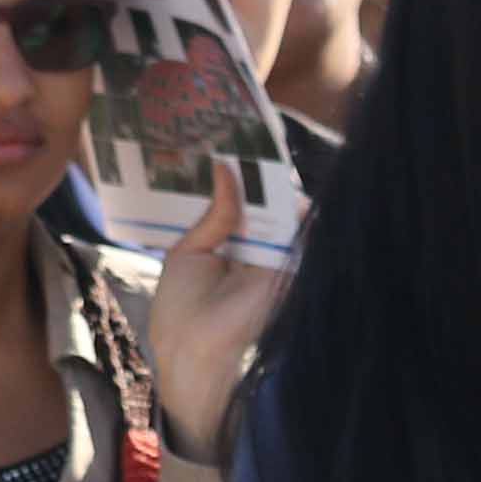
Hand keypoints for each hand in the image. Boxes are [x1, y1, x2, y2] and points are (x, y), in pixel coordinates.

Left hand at [149, 164, 291, 463]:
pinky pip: (299, 229)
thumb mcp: (188, 251)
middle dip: (261, 173)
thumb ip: (215, 214)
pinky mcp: (291, 264)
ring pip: (285, 212)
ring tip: (264, 143)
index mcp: (230, 245)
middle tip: (253, 134)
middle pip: (267, 204)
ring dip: (277, 183)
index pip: (244, 205)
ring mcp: (277, 256)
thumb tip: (224, 169)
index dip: (242, 177)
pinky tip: (280, 174)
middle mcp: (257, 249)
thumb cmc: (181, 307)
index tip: (237, 142)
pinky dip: (294, 205)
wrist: (194, 347)